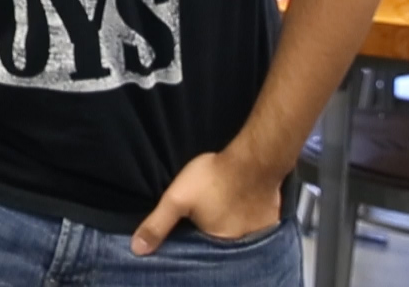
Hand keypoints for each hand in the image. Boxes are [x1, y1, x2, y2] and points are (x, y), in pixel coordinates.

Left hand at [131, 151, 282, 254]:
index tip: (186, 226)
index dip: (191, 238)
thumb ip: (157, 224)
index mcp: (218, 242)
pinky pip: (254, 224)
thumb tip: (138, 249)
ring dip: (229, 224)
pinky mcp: (271, 220)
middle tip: (205, 212)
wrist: (253, 160)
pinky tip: (239, 204)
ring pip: (237, 232)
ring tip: (220, 207)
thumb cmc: (213, 178)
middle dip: (210, 231)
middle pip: (219, 241)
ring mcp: (259, 232)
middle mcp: (241, 243)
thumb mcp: (176, 199)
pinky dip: (246, 218)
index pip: (200, 249)